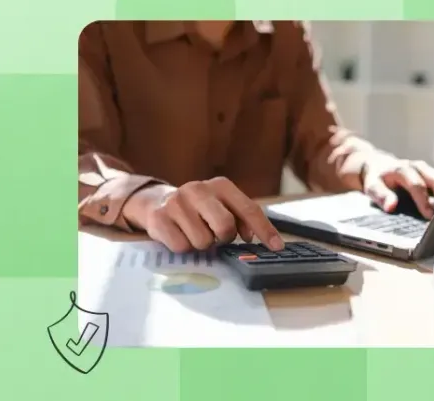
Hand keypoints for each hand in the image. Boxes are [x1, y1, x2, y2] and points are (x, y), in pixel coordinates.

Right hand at [123, 177, 283, 252]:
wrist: (155, 201)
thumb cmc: (198, 209)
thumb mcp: (221, 206)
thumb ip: (240, 218)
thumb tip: (250, 237)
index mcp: (221, 186)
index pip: (249, 209)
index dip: (265, 230)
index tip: (277, 247)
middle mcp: (199, 190)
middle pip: (225, 227)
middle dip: (224, 238)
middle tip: (217, 237)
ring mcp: (177, 203)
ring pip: (203, 241)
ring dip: (201, 245)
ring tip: (194, 233)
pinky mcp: (159, 218)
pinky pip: (182, 247)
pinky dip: (184, 248)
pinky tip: (179, 235)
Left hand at [362, 157, 433, 218]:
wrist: (379, 165)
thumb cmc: (377, 178)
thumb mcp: (372, 187)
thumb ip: (381, 196)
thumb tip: (391, 207)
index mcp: (404, 170)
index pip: (417, 185)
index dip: (424, 201)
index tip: (429, 216)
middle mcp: (420, 168)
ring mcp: (430, 172)